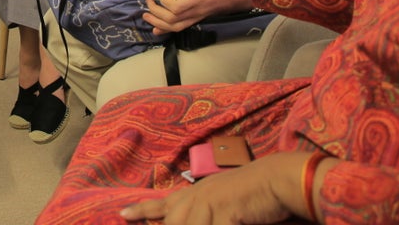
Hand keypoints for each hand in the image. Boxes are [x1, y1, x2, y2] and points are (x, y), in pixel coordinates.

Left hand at [118, 151, 323, 223]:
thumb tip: (192, 219)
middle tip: (156, 224)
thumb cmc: (251, 192)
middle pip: (173, 223)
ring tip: (215, 221)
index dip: (142, 210)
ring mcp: (210, 205)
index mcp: (195, 194)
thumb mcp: (222, 200)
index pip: (163, 204)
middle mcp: (197, 197)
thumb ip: (205, 212)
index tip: (122, 216)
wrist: (276, 178)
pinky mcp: (226, 214)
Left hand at [142, 0, 253, 33]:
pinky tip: (157, 30)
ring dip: (157, 23)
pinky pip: (180, 28)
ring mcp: (196, 17)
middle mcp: (195, 12)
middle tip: (147, 1)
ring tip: (146, 16)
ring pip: (174, 27)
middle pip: (171, 20)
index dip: (164, 0)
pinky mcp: (197, 18)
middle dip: (155, 12)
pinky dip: (166, 30)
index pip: (175, 7)